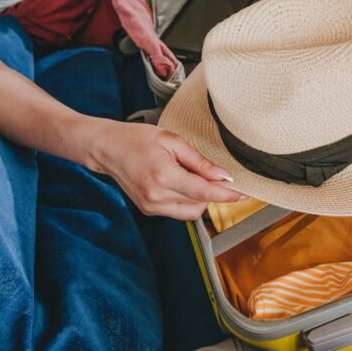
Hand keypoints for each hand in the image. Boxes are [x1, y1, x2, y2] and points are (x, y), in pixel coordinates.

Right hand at [87, 120, 243, 219]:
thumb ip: (199, 161)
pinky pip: (178, 210)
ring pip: (191, 211)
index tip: (244, 192)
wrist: (107, 149)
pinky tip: (178, 182)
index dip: (227, 194)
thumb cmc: (137, 139)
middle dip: (213, 191)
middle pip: (200, 203)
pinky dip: (186, 200)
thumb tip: (224, 176)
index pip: (204, 193)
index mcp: (163, 176)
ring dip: (200, 198)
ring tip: (188, 175)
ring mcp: (151, 206)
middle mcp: (156, 197)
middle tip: (210, 172)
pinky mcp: (149, 210)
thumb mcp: (172, 141)